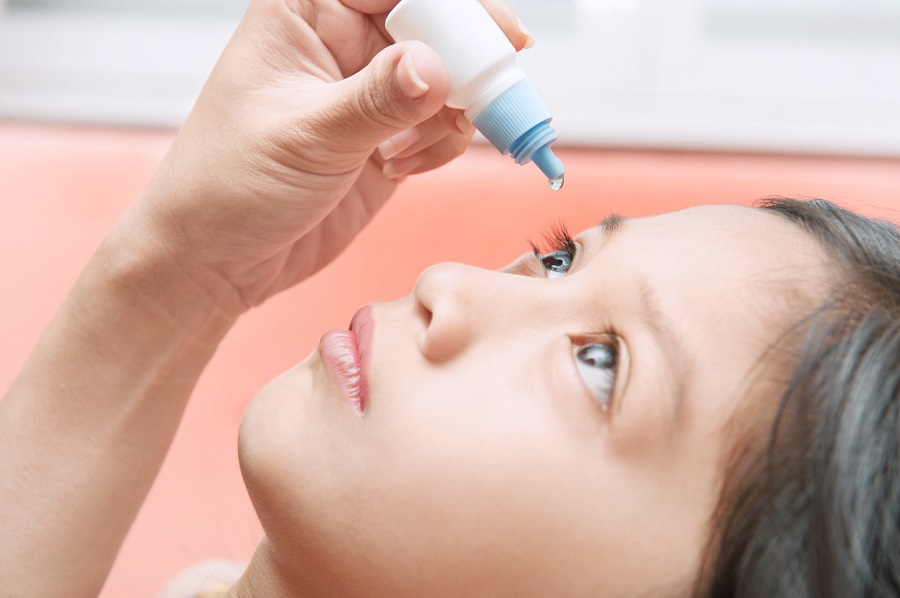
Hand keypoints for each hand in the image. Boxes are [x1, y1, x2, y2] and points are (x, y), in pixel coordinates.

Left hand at [133, 0, 530, 311]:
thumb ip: (377, 100)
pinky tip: (402, 167)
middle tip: (488, 96)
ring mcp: (368, 91)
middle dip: (468, 60)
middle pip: (434, 23)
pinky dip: (442, 143)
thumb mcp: (305, 137)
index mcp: (306, 12)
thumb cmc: (228, 186)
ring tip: (415, 149)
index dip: (451, 5)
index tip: (497, 34)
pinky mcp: (387, 135)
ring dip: (454, 111)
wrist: (219, 259)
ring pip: (448, 75)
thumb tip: (438, 66)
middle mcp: (341, 42)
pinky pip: (441, 122)